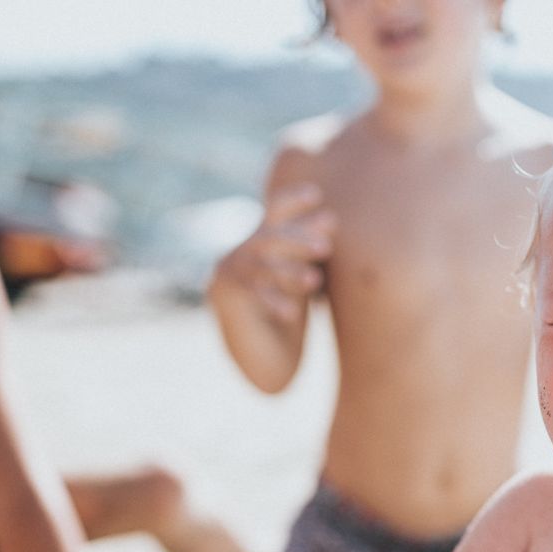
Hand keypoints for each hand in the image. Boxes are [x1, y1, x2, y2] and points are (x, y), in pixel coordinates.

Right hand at [215, 183, 335, 321]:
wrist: (264, 358)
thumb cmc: (289, 312)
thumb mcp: (301, 276)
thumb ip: (309, 250)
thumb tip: (331, 219)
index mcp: (259, 243)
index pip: (274, 213)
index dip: (291, 201)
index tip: (315, 193)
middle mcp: (238, 253)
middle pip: (268, 238)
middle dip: (298, 239)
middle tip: (326, 247)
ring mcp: (226, 273)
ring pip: (260, 266)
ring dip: (289, 271)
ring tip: (315, 281)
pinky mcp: (222, 296)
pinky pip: (249, 295)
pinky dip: (272, 301)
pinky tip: (292, 313)